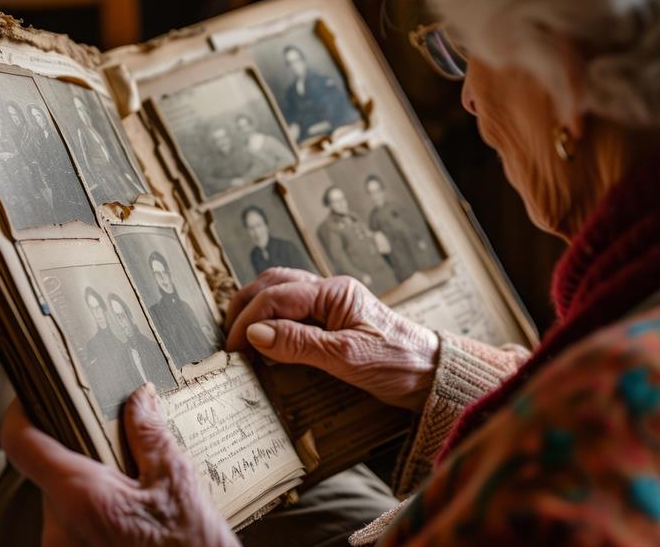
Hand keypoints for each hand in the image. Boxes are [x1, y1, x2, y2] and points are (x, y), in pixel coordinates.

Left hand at [1, 384, 238, 546]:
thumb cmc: (189, 544)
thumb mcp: (176, 479)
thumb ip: (148, 434)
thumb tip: (139, 398)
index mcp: (79, 496)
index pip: (21, 444)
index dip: (21, 413)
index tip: (36, 396)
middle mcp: (58, 529)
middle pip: (49, 471)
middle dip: (80, 454)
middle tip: (117, 445)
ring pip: (62, 501)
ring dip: (90, 487)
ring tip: (135, 488)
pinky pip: (72, 527)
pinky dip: (94, 512)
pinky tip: (130, 516)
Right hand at [225, 268, 438, 411]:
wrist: (431, 374)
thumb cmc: (397, 362)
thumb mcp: (345, 357)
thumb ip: (299, 344)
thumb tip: (255, 335)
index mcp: (334, 291)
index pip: (277, 296)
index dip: (248, 319)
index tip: (233, 347)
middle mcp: (331, 291)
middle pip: (274, 284)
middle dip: (246, 305)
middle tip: (228, 336)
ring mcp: (333, 304)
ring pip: (282, 294)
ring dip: (257, 309)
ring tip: (240, 334)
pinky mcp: (335, 321)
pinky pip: (295, 311)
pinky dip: (273, 320)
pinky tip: (266, 338)